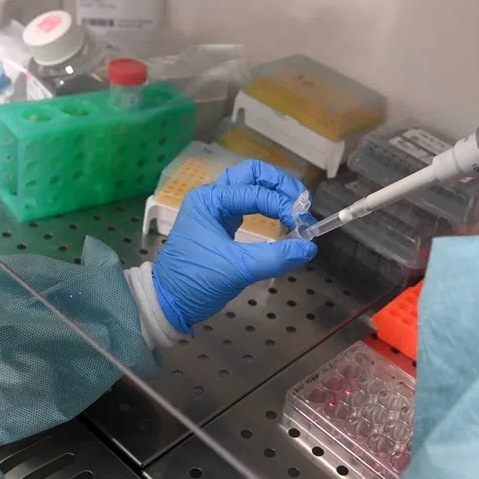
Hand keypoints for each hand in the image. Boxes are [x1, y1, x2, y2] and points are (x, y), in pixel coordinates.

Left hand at [151, 160, 316, 333]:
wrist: (169, 303)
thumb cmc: (196, 282)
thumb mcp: (237, 270)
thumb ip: (275, 257)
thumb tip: (309, 248)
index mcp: (209, 201)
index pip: (256, 192)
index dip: (283, 206)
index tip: (303, 225)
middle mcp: (212, 197)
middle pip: (253, 174)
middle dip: (281, 184)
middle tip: (303, 204)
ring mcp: (216, 209)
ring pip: (251, 185)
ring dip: (275, 193)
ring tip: (297, 209)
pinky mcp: (221, 223)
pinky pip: (249, 204)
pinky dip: (268, 207)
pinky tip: (282, 219)